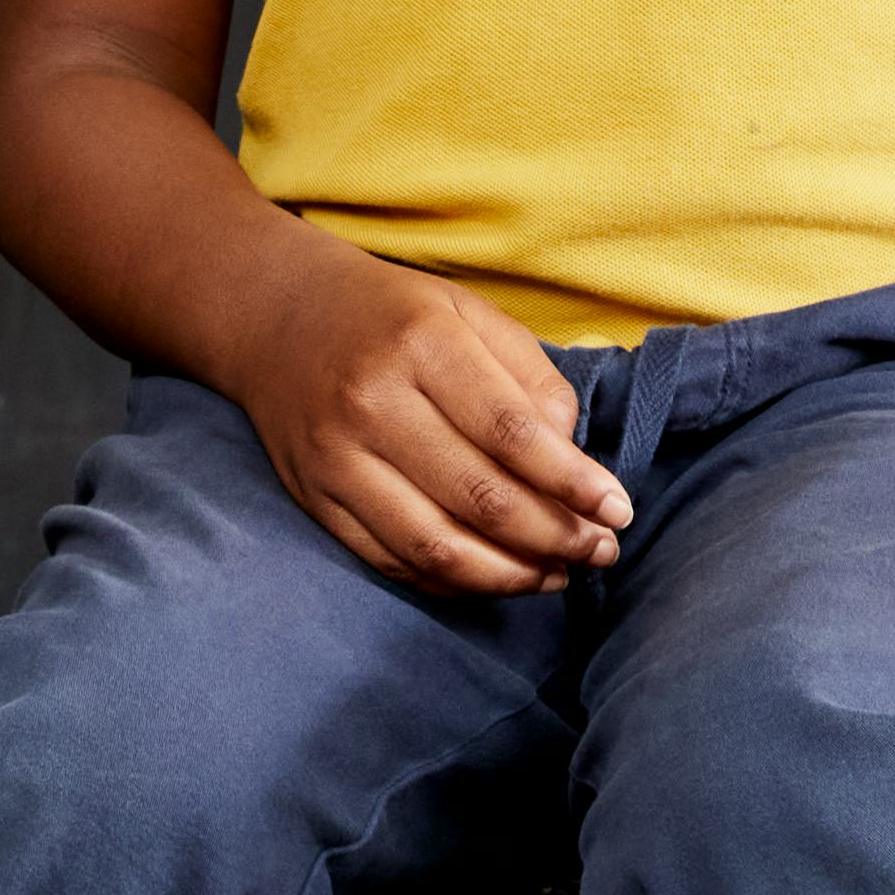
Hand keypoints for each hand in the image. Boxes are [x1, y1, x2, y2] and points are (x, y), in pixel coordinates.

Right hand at [215, 243, 634, 597]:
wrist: (276, 315)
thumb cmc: (394, 314)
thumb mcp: (468, 312)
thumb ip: (530, 378)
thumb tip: (571, 461)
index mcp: (422, 342)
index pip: (510, 431)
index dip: (572, 481)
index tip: (618, 510)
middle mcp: (372, 401)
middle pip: (479, 496)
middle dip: (554, 536)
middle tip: (601, 551)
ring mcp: (336, 457)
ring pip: (435, 545)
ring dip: (509, 575)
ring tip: (558, 575)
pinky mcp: (315, 498)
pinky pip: (392, 562)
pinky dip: (453, 582)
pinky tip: (496, 577)